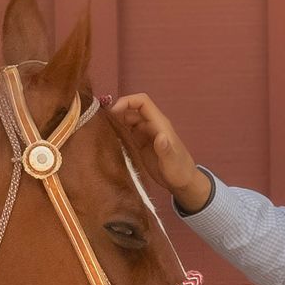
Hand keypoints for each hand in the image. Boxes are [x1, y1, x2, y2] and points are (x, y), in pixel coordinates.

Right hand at [108, 92, 210, 212]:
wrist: (183, 182)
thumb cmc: (179, 171)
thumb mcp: (172, 162)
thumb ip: (166, 150)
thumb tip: (161, 136)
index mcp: (159, 124)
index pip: (142, 102)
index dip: (127, 102)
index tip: (113, 113)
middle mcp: (151, 125)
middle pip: (131, 110)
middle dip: (117, 112)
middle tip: (101, 124)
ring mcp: (145, 134)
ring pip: (127, 120)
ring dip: (115, 122)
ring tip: (101, 131)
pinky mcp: (140, 144)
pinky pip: (127, 132)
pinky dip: (118, 132)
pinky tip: (108, 140)